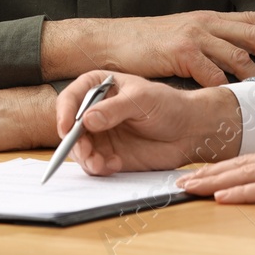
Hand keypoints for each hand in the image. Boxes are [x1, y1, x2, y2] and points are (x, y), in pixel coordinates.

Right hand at [41, 11, 254, 86]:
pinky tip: (235, 97)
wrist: (109, 41)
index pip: (253, 18)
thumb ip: (206, 42)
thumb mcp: (181, 35)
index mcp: (208, 18)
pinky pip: (211, 70)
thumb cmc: (143, 44)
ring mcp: (193, 35)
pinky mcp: (180, 52)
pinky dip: (226, 84)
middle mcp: (205, 22)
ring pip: (238, 53)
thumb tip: (232, 58)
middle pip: (254, 33)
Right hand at [57, 71, 243, 174]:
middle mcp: (96, 110)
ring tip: (102, 164)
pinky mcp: (109, 154)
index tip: (66, 129)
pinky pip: (94, 163)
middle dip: (75, 143)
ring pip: (79, 148)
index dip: (64, 113)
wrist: (190, 130)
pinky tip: (114, 165)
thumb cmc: (169, 105)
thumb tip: (87, 120)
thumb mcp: (143, 100)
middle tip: (87, 153)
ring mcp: (102, 134)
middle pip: (70, 127)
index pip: (71, 97)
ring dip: (86, 158)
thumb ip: (115, 109)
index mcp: (100, 87)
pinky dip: (99, 167)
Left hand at [177, 133, 254, 203]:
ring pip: (246, 173)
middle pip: (241, 163)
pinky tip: (222, 197)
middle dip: (208, 172)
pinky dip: (242, 192)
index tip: (200, 172)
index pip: (252, 159)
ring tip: (188, 188)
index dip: (223, 166)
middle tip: (179, 180)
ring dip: (214, 181)